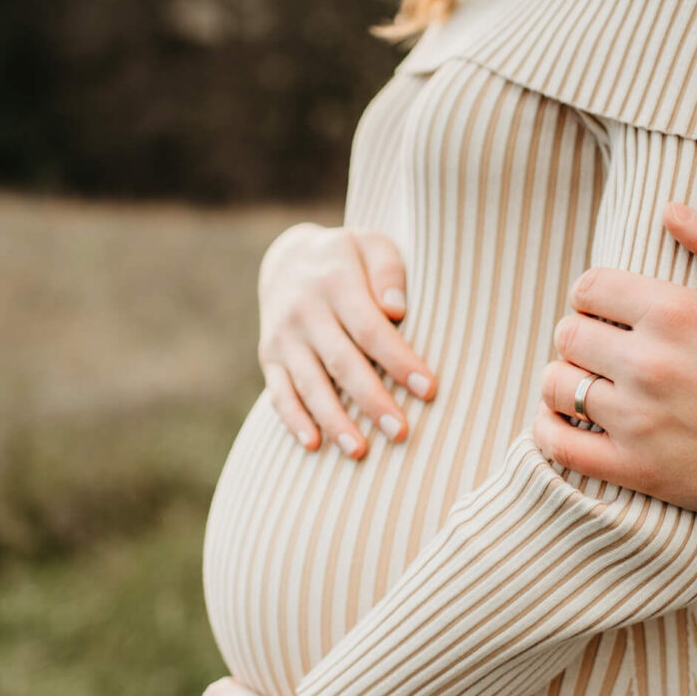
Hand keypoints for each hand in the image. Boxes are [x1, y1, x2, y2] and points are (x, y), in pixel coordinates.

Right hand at [258, 223, 436, 457]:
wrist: (286, 258)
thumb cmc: (347, 257)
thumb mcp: (371, 244)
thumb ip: (388, 270)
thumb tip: (397, 310)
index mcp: (336, 283)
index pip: (371, 329)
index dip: (399, 361)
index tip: (427, 389)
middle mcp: (305, 312)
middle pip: (342, 362)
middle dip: (371, 400)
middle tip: (399, 432)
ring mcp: (284, 337)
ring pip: (309, 384)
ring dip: (333, 420)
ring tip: (359, 451)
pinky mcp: (269, 356)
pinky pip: (279, 392)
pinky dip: (293, 420)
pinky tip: (313, 445)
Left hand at [531, 203, 696, 516]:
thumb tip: (670, 210)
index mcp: (674, 312)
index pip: (588, 288)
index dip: (593, 296)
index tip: (608, 312)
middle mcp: (649, 363)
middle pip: (567, 335)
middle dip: (580, 336)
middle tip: (602, 350)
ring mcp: (638, 418)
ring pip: (557, 386)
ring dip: (565, 381)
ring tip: (587, 384)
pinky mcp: (635, 467)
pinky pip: (559, 445)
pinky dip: (549, 431)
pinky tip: (564, 424)